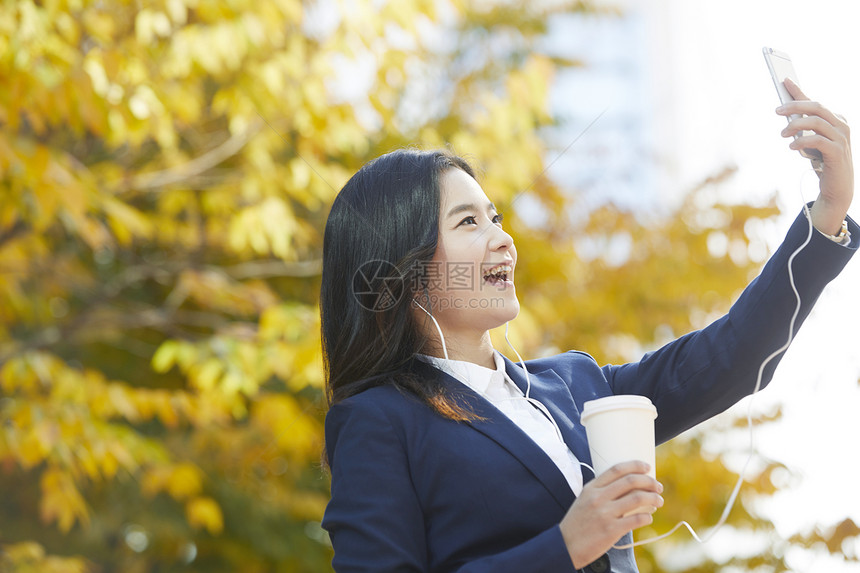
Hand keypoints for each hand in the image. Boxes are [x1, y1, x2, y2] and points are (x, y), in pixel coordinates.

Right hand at [559, 461, 662, 568]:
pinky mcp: (611, 530)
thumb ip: (601, 491)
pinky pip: (636, 519)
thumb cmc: (577, 523)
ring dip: (653, 498)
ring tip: (659, 501)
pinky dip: (647, 517)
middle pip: (630, 481)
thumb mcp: (584, 500)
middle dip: (649, 482)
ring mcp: (605, 514)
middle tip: (657, 486)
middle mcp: (598, 498)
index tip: (647, 467)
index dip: (635, 466)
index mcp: (591, 488)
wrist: (565, 545)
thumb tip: (627, 487)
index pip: (617, 469)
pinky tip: (648, 517)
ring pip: (637, 499)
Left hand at [778, 78, 852, 234]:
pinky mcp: (838, 152)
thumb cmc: (822, 162)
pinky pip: (819, 140)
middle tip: (777, 110)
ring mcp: (842, 138)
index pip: (814, 102)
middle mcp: (841, 125)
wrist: (836, 188)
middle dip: (795, 106)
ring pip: (817, 122)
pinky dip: (803, 141)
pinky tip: (792, 146)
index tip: (785, 81)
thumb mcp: (811, 142)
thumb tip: (786, 115)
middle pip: (816, 107)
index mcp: (835, 119)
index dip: (799, 92)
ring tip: (782, 133)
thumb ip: (803, 129)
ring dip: (796, 125)